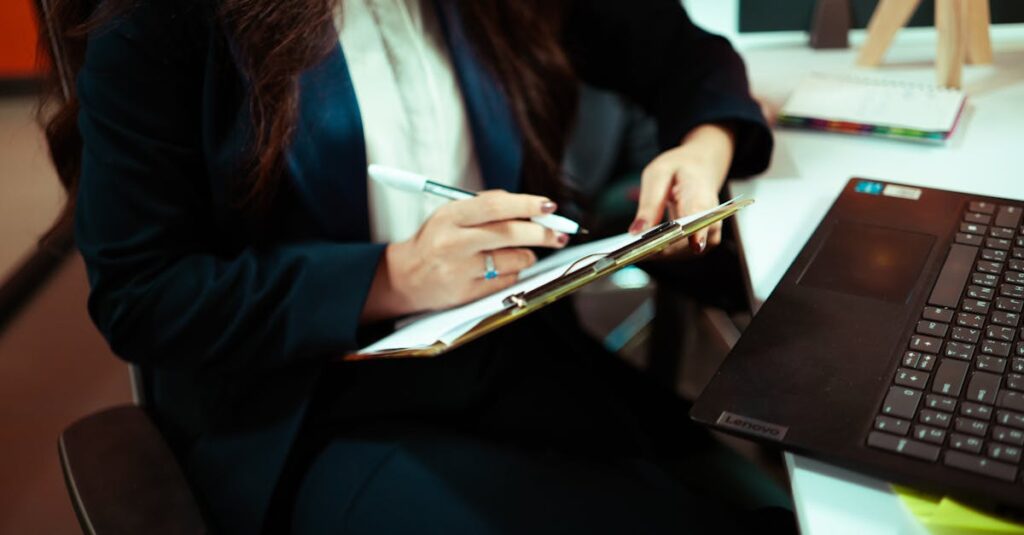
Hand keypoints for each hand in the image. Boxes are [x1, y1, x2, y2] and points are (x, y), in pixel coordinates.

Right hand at [362, 191, 568, 319]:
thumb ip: (486, 208)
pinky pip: (507, 281)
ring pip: (514, 260)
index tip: (549, 207)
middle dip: (542, 233)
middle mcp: (454, 243)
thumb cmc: (436, 240)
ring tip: (520, 252)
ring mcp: (460, 270)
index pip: (495, 206)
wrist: (406, 277)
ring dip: (527, 255)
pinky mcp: (467, 293)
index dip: (526, 205)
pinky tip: (501, 269)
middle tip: (560, 234)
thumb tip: (532, 208)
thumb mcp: (451, 215)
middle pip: (509, 234)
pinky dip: (513, 273)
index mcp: (450, 217)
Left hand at [629, 123, 734, 254]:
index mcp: (701, 195)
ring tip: (634, 248)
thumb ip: (649, 203)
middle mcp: (711, 219)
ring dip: (657, 252)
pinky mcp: (702, 243)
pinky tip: (645, 246)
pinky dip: (661, 250)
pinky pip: (679, 253)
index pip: (702, 218)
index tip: (693, 246)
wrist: (700, 168)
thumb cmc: (679, 169)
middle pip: (687, 243)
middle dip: (659, 247)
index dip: (698, 234)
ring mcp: (709, 234)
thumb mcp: (658, 174)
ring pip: (681, 253)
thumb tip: (636, 232)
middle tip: (632, 249)